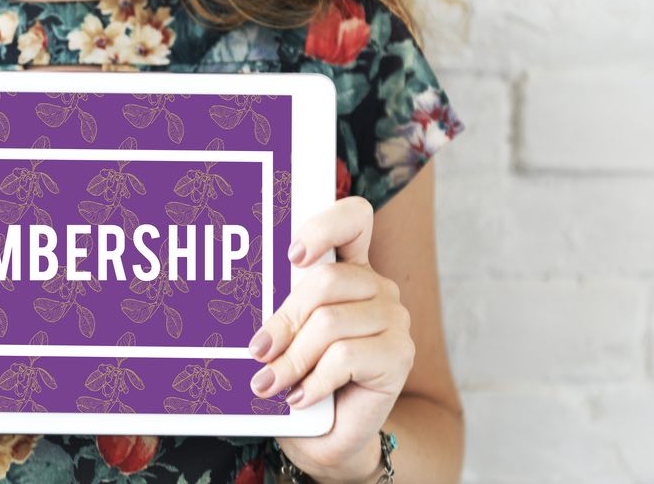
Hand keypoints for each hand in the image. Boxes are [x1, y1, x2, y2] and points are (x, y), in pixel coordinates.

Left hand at [246, 196, 413, 482]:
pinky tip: (302, 397)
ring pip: (329, 323)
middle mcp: (376, 287)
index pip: (354, 218)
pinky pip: (345, 356)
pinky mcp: (398, 354)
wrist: (328, 435)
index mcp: (349, 268)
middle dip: (284, 320)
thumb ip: (280, 310)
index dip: (324, 227)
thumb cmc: (301, 377)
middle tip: (259, 351)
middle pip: (326, 280)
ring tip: (272, 384)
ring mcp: (393, 319)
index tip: (293, 256)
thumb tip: (256, 320)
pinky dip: (315, 380)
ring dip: (292, 359)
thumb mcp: (286, 337)